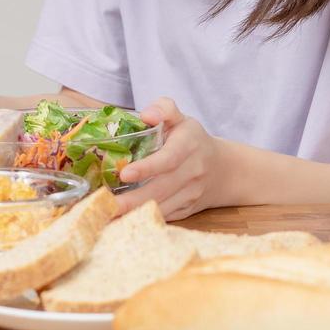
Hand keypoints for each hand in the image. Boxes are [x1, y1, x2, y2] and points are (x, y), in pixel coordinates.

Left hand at [114, 97, 221, 219]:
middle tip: (107, 203)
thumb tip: (146, 115)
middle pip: (162, 188)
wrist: (223, 169)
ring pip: (163, 207)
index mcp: (189, 145)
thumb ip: (163, 109)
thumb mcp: (180, 118)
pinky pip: (165, 216)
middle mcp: (192, 171)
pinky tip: (122, 220)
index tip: (125, 174)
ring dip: (135, 213)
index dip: (148, 168)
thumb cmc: (191, 139)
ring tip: (108, 214)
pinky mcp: (187, 209)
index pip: (169, 159)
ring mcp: (191, 193)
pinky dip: (144, 219)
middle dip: (134, 199)